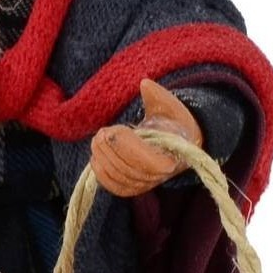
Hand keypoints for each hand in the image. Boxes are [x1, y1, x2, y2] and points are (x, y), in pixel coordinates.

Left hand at [90, 79, 203, 196]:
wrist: (176, 141)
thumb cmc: (172, 121)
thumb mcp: (168, 106)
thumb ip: (157, 96)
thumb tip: (144, 84)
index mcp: (172, 156)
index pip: (147, 161)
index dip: (126, 147)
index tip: (114, 129)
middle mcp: (160, 175)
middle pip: (128, 169)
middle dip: (110, 150)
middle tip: (101, 132)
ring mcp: (146, 184)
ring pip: (119, 177)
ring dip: (103, 158)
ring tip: (97, 140)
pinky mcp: (133, 188)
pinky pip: (114, 186)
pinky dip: (101, 173)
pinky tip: (96, 157)